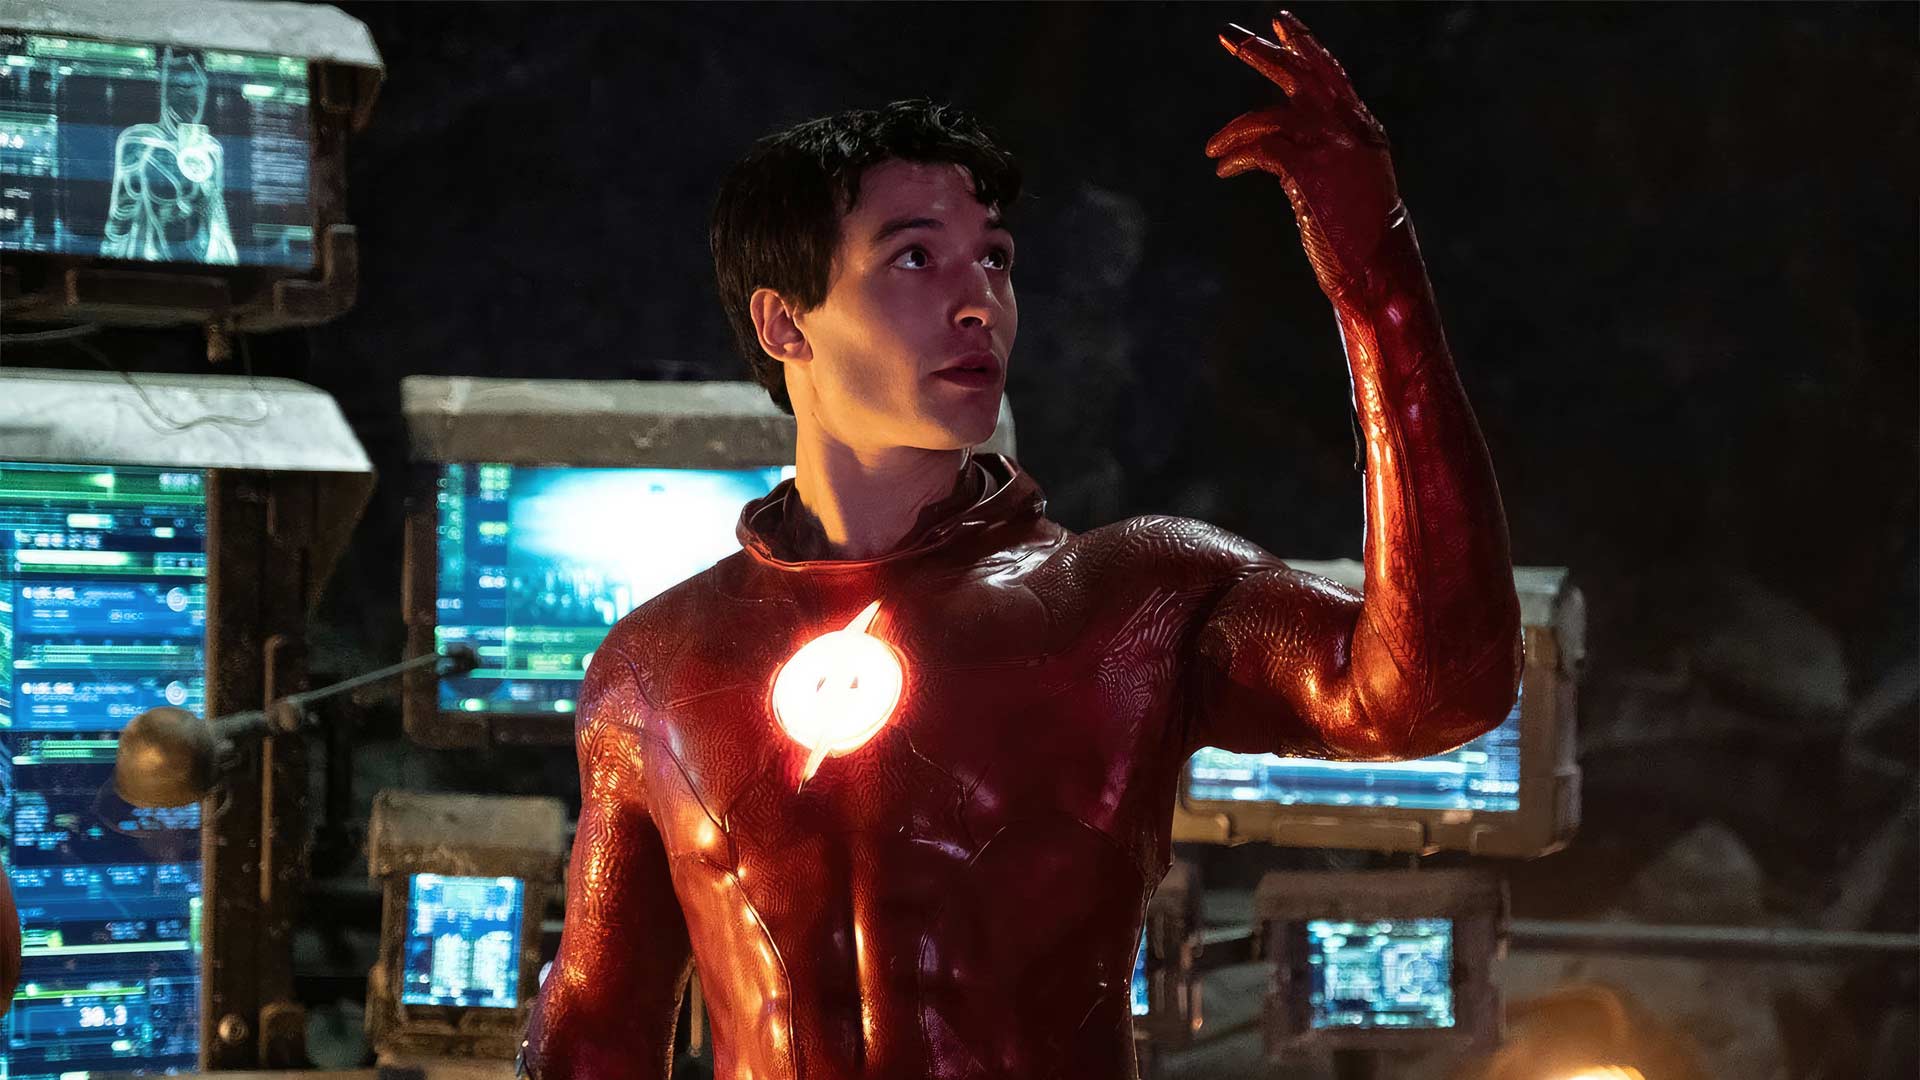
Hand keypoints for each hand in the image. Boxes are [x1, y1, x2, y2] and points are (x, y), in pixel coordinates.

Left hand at [1205, 12, 1400, 301]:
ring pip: (1271, 114)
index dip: (1303, 45)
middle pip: (1300, 75)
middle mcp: (1350, 129)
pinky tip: (1222, 169)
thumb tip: (1282, 143)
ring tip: (1211, 147)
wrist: (1380, 269)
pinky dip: (1236, 157)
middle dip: (1260, 52)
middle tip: (1226, 35)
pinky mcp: (1311, 173)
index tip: (1278, 22)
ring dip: (1233, 129)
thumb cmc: (1361, 235)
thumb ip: (1324, 153)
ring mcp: (1332, 148)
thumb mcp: (1348, 183)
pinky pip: (1262, 150)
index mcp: (1363, 128)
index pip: (1330, 73)